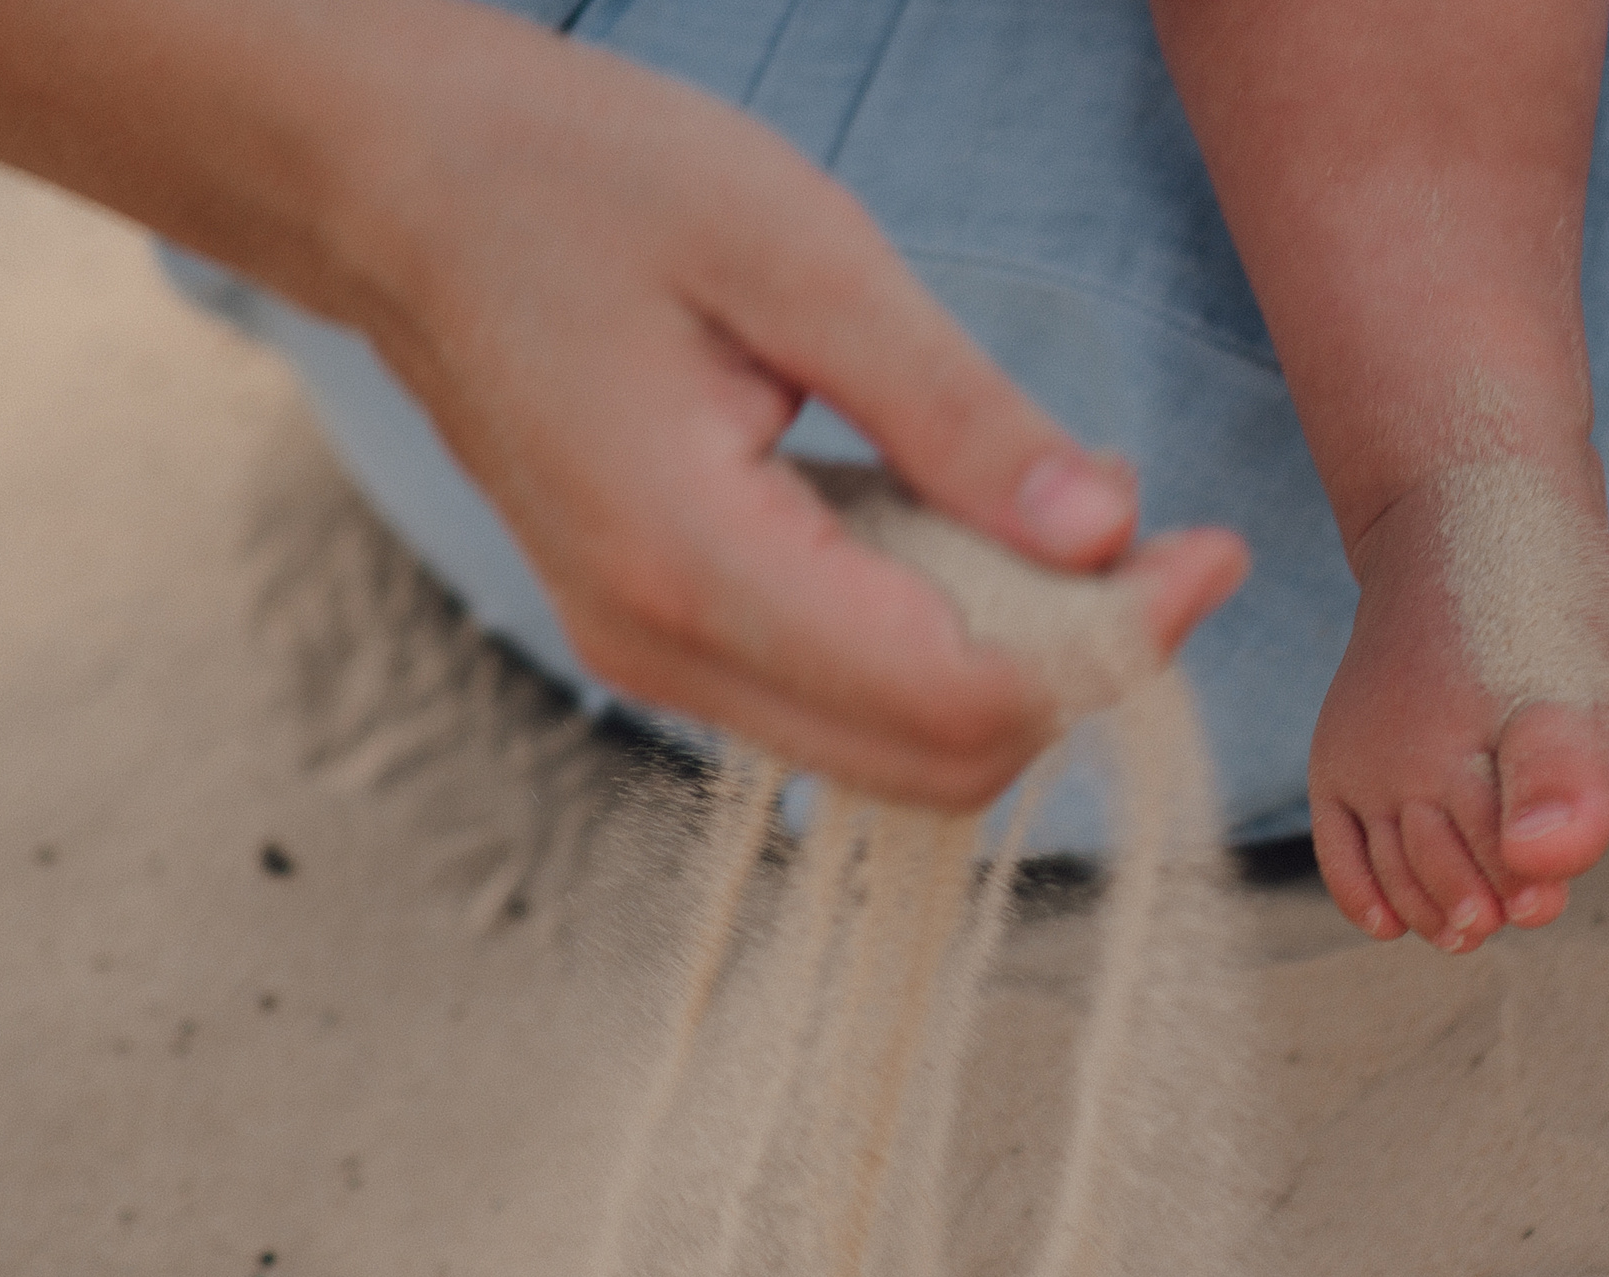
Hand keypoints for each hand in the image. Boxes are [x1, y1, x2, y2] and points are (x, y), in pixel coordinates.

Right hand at [351, 28, 1244, 806]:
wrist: (399, 188)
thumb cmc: (579, 181)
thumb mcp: (798, 254)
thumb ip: (956, 412)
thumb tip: (1107, 533)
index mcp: (692, 559)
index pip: (954, 695)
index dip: (1109, 647)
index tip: (1210, 551)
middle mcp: (664, 648)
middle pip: (935, 763)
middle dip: (1081, 675)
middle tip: (1169, 548)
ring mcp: (654, 657)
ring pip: (893, 752)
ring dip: (1016, 666)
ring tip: (1084, 528)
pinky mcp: (663, 635)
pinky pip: (839, 698)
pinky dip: (940, 643)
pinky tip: (976, 531)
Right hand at [1308, 462, 1608, 950]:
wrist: (1458, 517)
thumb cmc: (1534, 603)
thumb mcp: (1576, 683)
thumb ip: (1565, 777)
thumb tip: (1544, 864)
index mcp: (1455, 754)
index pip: (1496, 869)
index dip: (1530, 892)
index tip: (1553, 897)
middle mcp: (1391, 766)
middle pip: (1442, 878)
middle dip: (1487, 903)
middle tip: (1524, 908)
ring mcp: (1358, 763)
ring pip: (1392, 872)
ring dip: (1435, 904)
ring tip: (1474, 915)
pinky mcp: (1336, 756)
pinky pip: (1337, 848)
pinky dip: (1363, 892)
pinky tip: (1393, 921)